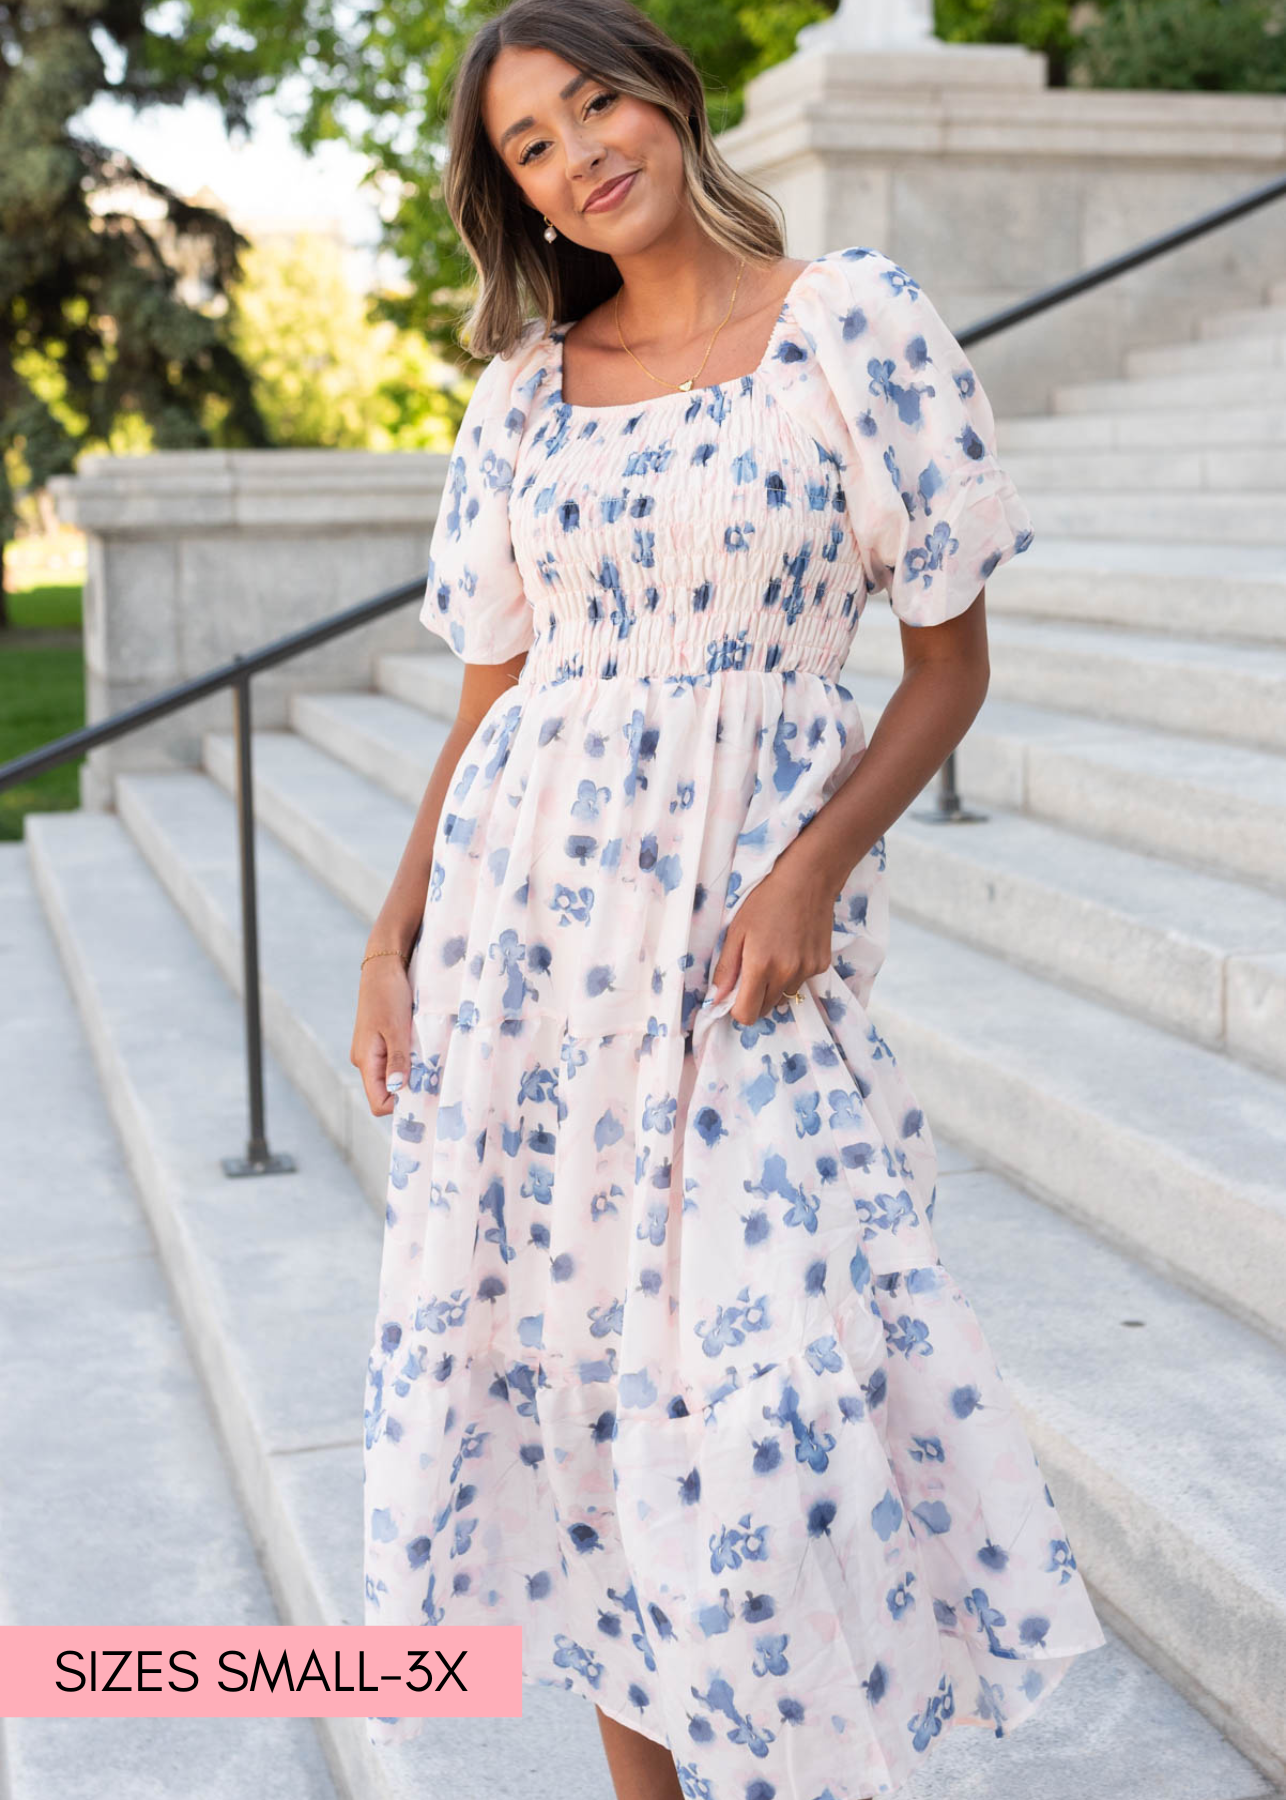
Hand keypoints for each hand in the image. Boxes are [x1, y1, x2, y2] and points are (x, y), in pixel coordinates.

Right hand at [350, 955, 412, 1115]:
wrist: (383, 966)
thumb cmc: (388, 993)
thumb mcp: (396, 1027)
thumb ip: (397, 1060)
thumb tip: (397, 1090)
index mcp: (365, 1060)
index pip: (378, 1102)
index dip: (399, 1104)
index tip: (423, 1094)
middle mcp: (365, 1060)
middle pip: (385, 1092)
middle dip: (408, 1090)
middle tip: (431, 1079)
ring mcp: (372, 1050)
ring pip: (391, 1076)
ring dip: (409, 1074)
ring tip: (428, 1062)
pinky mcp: (379, 1041)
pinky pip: (394, 1061)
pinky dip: (408, 1061)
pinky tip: (422, 1051)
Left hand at [707, 846, 840, 1027]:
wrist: (807, 880)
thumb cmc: (766, 901)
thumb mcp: (737, 931)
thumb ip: (726, 969)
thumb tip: (717, 999)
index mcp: (760, 967)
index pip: (746, 1015)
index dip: (737, 1008)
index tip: (734, 993)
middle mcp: (786, 975)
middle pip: (765, 1009)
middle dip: (755, 998)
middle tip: (752, 970)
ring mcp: (807, 971)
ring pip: (784, 996)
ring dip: (774, 985)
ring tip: (774, 954)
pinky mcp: (822, 965)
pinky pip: (801, 981)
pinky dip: (793, 973)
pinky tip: (792, 947)